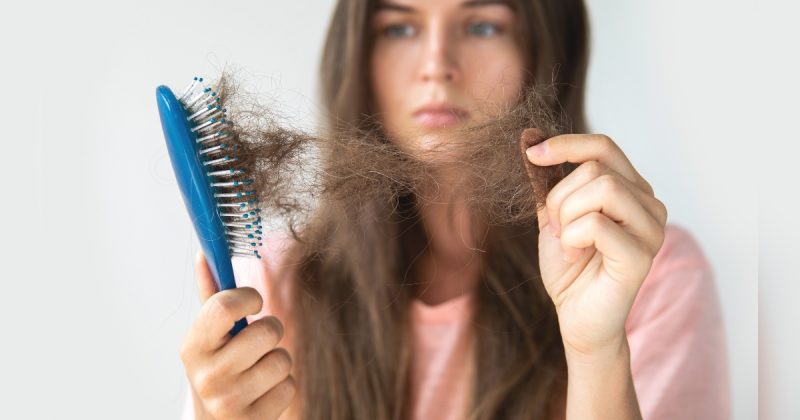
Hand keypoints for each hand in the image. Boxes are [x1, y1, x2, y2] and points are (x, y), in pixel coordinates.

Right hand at [179, 252, 295, 419]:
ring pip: (282, 359)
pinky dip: (283, 386)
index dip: (247, 297)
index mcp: (192, 346)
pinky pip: (289, 386)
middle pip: (266, 331)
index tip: (253, 301)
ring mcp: (228, 402)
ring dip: (278, 359)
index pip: (222, 306)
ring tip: (260, 367)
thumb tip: (205, 252)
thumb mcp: (209, 335)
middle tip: (259, 340)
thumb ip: (212, 295)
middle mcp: (207, 375)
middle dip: (272, 329)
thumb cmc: (218, 365)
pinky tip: (264, 391)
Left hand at [524, 132, 667, 356]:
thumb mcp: (554, 215)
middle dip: (560, 196)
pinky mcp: (642, 255)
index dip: (566, 144)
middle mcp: (649, 204)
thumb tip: (530, 139)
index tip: (533, 154)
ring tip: (567, 242)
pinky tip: (575, 256)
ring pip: (602, 189)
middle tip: (557, 228)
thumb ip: (549, 181)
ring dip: (568, 215)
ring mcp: (651, 229)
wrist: (577, 315)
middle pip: (596, 168)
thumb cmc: (570, 266)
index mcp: (632, 189)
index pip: (604, 147)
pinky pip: (597, 224)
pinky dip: (572, 238)